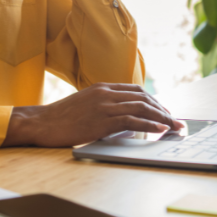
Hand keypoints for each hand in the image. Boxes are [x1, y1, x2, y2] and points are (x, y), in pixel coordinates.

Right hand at [2, 83, 184, 147]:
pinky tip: (160, 129)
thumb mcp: (84, 104)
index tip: (164, 111)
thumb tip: (124, 118)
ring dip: (162, 117)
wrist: (41, 123)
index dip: (153, 100)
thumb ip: (103, 105)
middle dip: (162, 109)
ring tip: (174, 127)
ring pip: (141, 107)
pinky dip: (150, 124)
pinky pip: (132, 119)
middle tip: (175, 121)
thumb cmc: (61, 118)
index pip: (135, 90)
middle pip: (143, 97)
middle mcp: (105, 92)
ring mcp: (104, 105)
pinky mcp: (102, 120)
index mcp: (102, 87)